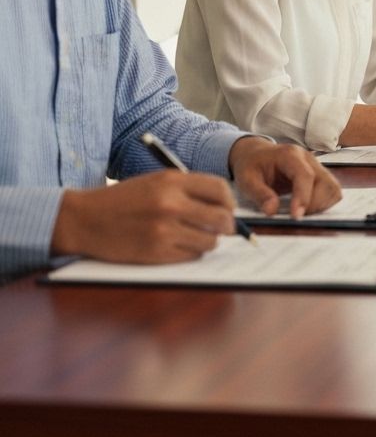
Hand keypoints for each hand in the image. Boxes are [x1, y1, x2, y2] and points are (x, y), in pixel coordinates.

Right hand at [52, 171, 235, 263]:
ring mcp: (164, 230)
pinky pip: (191, 255)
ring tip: (196, 236)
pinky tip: (179, 245)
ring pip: (210, 241)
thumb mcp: (157, 181)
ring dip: (209, 241)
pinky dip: (191, 252)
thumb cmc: (124, 199)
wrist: (86, 219)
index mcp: (173, 181)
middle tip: (221, 227)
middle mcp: (171, 204)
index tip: (227, 208)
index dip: (229, 201)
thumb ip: (189, 189)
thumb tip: (224, 206)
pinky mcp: (156, 253)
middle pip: (222, 218)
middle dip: (227, 225)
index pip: (220, 189)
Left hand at [229, 137, 340, 218]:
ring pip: (333, 187)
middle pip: (325, 182)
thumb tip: (272, 211)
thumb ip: (259, 194)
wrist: (256, 155)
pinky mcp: (320, 175)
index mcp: (289, 155)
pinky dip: (325, 203)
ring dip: (323, 205)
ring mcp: (317, 166)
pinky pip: (332, 190)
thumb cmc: (251, 166)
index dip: (303, 197)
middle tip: (297, 217)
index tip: (296, 216)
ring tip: (303, 213)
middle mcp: (308, 158)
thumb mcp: (246, 179)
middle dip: (314, 204)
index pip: (305, 175)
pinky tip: (309, 209)